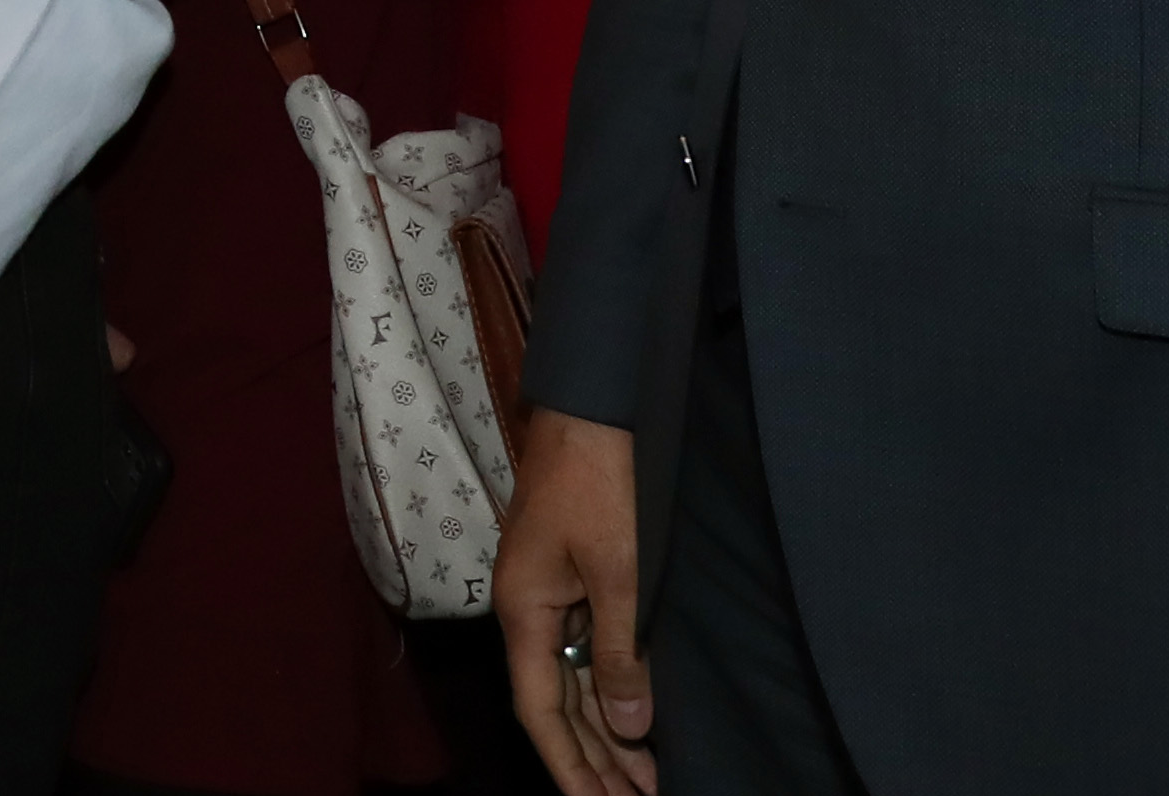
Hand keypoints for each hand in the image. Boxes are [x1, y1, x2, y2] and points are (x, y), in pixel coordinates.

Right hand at [495, 410, 656, 795]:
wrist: (592, 409)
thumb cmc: (601, 483)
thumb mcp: (618, 571)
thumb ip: (621, 651)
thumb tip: (629, 726)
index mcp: (525, 612)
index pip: (539, 711)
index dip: (569, 766)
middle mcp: (528, 612)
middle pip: (554, 705)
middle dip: (592, 761)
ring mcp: (548, 595)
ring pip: (570, 682)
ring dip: (604, 732)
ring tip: (644, 780)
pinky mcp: (570, 580)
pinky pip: (585, 653)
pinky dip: (609, 691)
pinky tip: (635, 717)